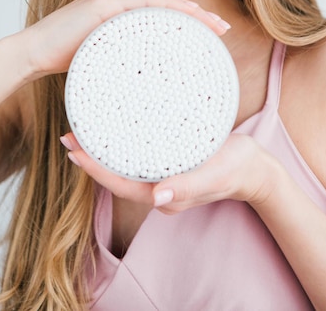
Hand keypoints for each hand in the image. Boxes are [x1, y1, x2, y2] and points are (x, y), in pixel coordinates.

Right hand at [22, 0, 230, 78]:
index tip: (212, 30)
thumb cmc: (68, 54)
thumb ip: (127, 48)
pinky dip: (171, 11)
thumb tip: (150, 70)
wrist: (35, 51)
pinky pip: (146, 4)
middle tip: (223, 29)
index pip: (162, 4)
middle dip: (199, 14)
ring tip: (215, 26)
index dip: (190, 15)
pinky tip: (190, 20)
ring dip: (192, 12)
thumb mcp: (105, 49)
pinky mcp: (105, 2)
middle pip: (168, 0)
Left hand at [61, 130, 277, 211]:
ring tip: (85, 130)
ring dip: (104, 150)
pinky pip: (140, 156)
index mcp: (165, 195)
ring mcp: (164, 178)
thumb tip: (157, 197)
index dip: (95, 169)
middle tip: (69, 133)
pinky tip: (117, 129)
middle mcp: (159, 189)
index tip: (73, 150)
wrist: (255, 167)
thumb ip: (189, 186)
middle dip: (92, 158)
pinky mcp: (171, 164)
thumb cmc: (236, 169)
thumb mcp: (215, 174)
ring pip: (126, 166)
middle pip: (117, 175)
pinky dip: (123, 144)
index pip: (120, 184)